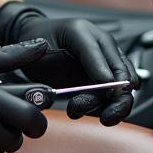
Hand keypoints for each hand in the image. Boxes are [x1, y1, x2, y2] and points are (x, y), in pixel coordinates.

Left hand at [0, 2, 139, 124]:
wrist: (27, 42)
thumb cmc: (45, 35)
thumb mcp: (71, 36)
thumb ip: (92, 56)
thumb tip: (110, 81)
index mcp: (104, 43)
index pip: (123, 70)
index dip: (119, 88)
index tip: (108, 97)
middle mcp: (105, 60)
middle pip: (125, 90)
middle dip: (116, 105)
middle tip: (104, 116)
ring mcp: (97, 76)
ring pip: (113, 100)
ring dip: (99, 109)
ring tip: (76, 108)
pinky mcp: (87, 89)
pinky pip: (99, 105)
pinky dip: (91, 110)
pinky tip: (76, 109)